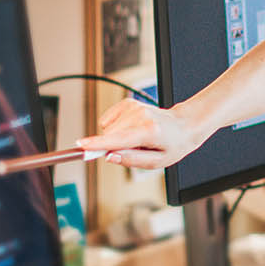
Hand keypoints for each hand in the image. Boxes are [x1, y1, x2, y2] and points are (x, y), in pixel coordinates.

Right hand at [75, 98, 210, 169]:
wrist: (182, 126)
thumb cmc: (172, 145)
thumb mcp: (157, 162)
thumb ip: (132, 160)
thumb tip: (110, 156)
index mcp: (149, 131)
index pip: (119, 139)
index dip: (98, 143)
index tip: (82, 146)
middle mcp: (140, 116)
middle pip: (110, 135)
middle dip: (113, 146)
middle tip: (133, 149)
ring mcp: (134, 107)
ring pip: (108, 129)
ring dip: (117, 137)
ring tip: (137, 139)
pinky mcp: (128, 103)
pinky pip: (108, 121)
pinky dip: (115, 128)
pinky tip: (130, 129)